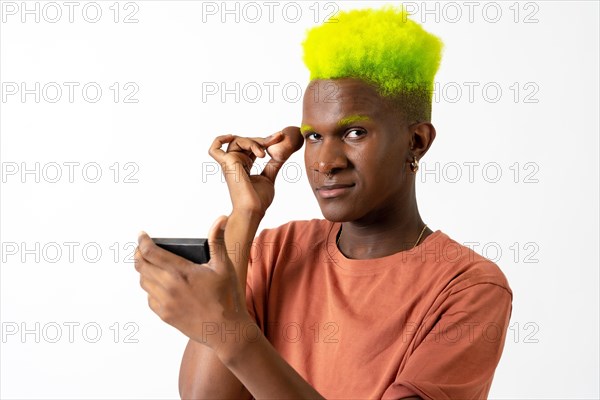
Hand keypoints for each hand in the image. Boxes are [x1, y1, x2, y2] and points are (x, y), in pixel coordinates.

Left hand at [135, 216, 254, 353]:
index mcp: (181, 272)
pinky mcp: (165, 315)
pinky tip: (158, 284)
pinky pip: (149, 298)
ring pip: (143, 282)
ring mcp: (165, 303)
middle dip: (139, 254)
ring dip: (143, 270)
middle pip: (142, 266)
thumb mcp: (224, 266)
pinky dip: (150, 288)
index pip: (151, 252)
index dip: (143, 241)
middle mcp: (168, 287)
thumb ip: (217, 240)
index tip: (141, 235)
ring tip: (149, 264)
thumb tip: (220, 219)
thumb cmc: (227, 297)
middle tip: (142, 248)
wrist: (225, 330)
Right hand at [209, 126, 302, 215]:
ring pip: (238, 141)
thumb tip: (281, 150)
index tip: (280, 136)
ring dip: (253, 142)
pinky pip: (215, 149)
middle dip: (262, 139)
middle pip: (246, 141)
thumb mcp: (269, 176)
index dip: (265, 141)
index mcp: (244, 165)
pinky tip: (232, 136)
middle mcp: (235, 163)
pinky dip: (220, 139)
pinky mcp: (226, 164)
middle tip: (277, 138)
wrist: (253, 209)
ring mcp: (229, 163)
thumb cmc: (259, 200)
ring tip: (263, 155)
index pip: (252, 147)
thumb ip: (273, 163)